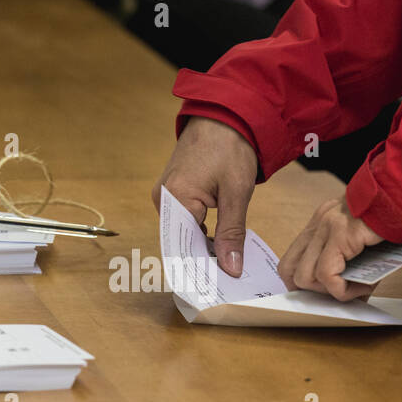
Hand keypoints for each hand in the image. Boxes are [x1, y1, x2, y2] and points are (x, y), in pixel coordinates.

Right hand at [152, 117, 258, 277]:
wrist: (226, 113)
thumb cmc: (230, 146)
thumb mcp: (237, 193)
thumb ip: (232, 233)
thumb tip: (229, 268)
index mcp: (174, 198)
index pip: (182, 246)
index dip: (198, 268)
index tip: (215, 288)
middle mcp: (163, 199)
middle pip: (180, 241)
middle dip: (203, 260)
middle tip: (227, 280)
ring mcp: (166, 194)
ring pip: (184, 232)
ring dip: (203, 247)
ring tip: (225, 266)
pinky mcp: (175, 191)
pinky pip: (185, 220)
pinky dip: (201, 232)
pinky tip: (219, 243)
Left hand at [278, 196, 382, 300]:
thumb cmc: (395, 218)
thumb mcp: (364, 241)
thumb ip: (351, 264)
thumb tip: (345, 295)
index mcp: (321, 221)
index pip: (292, 258)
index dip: (301, 282)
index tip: (322, 293)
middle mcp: (319, 222)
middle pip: (290, 270)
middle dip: (314, 291)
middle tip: (341, 291)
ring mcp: (327, 226)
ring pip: (305, 276)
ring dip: (330, 291)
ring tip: (358, 288)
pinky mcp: (341, 233)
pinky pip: (327, 274)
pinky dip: (342, 289)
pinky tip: (363, 286)